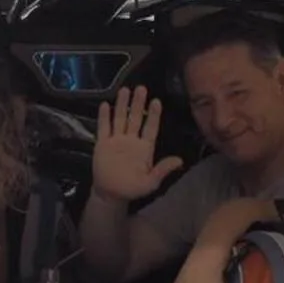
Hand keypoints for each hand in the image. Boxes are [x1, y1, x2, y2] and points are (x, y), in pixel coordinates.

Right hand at [93, 86, 183, 202]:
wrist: (110, 194)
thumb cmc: (132, 189)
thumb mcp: (150, 182)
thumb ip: (162, 170)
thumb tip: (180, 161)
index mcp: (144, 148)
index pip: (151, 127)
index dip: (154, 115)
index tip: (157, 101)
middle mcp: (131, 140)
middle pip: (136, 118)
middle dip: (138, 103)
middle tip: (141, 88)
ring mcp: (116, 140)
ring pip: (120, 118)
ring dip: (122, 105)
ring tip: (124, 90)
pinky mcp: (103, 144)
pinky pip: (104, 127)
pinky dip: (104, 117)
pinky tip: (105, 105)